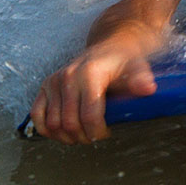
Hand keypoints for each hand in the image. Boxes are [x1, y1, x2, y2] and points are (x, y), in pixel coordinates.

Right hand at [29, 41, 156, 143]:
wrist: (110, 48)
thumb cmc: (124, 61)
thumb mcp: (137, 68)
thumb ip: (140, 79)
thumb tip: (148, 88)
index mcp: (90, 74)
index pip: (90, 116)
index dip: (98, 132)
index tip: (106, 132)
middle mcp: (68, 76)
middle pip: (70, 124)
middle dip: (84, 137)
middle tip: (95, 136)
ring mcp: (55, 80)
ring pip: (53, 124)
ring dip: (67, 137)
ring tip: (82, 134)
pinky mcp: (46, 85)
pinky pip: (37, 114)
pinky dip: (47, 129)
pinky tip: (62, 131)